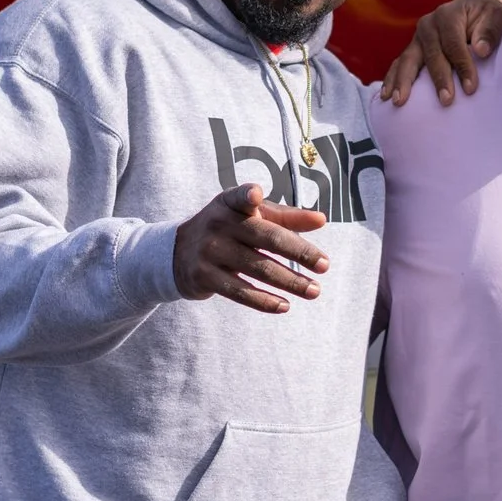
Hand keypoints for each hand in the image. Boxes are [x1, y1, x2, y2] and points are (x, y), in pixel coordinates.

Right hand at [172, 184, 329, 313]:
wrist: (176, 253)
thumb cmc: (227, 230)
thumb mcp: (249, 216)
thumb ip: (285, 217)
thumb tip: (321, 220)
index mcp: (230, 203)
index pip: (240, 197)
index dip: (247, 195)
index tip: (256, 194)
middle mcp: (219, 224)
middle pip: (266, 238)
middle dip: (298, 252)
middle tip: (325, 265)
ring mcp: (210, 251)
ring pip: (258, 269)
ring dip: (290, 282)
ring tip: (314, 291)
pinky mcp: (204, 277)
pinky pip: (240, 291)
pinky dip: (264, 301)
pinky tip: (285, 305)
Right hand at [378, 0, 501, 105]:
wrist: (480, 16)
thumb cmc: (491, 19)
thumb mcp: (499, 17)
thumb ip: (492, 30)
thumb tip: (481, 49)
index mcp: (448, 13)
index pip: (454, 43)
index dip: (463, 66)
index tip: (471, 89)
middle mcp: (429, 24)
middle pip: (431, 54)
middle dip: (438, 79)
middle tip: (446, 101)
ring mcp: (418, 38)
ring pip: (408, 60)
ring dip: (403, 82)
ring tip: (399, 102)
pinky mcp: (413, 51)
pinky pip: (399, 65)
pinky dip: (392, 80)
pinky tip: (387, 97)